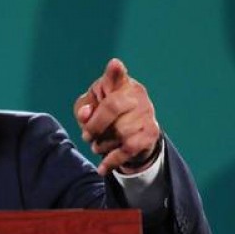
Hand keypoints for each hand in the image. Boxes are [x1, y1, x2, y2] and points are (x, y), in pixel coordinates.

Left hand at [73, 58, 160, 175]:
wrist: (131, 138)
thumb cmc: (104, 116)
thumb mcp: (89, 109)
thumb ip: (83, 109)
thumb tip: (85, 114)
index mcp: (119, 84)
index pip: (116, 75)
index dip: (114, 71)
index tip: (114, 65)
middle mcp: (136, 95)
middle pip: (112, 107)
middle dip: (94, 125)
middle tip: (86, 136)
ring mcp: (147, 113)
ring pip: (119, 131)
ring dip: (102, 144)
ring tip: (98, 145)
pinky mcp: (151, 133)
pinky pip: (128, 149)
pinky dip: (112, 160)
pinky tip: (102, 168)